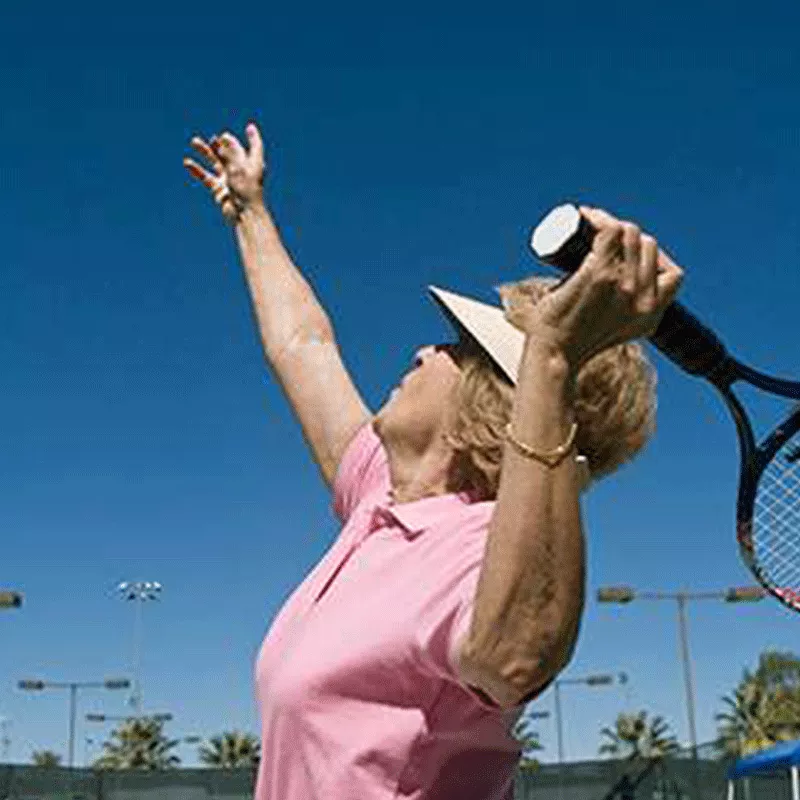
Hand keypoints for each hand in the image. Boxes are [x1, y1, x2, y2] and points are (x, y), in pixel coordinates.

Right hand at [183, 122, 264, 223]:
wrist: (244, 215)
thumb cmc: (246, 191)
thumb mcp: (237, 167)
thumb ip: (229, 153)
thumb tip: (222, 139)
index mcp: (253, 165)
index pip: (254, 147)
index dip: (253, 138)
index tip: (250, 128)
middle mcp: (242, 171)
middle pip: (231, 153)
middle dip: (223, 144)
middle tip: (216, 138)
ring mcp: (230, 180)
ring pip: (216, 162)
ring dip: (205, 152)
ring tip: (194, 141)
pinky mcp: (220, 190)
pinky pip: (207, 177)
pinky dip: (198, 170)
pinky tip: (187, 163)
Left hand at [510, 207, 683, 369]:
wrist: (554, 356)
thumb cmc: (573, 341)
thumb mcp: (616, 330)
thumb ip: (625, 312)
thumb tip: (622, 288)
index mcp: (652, 314)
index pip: (673, 274)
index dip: (653, 258)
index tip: (628, 253)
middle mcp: (643, 299)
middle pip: (648, 246)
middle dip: (628, 235)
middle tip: (600, 234)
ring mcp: (623, 285)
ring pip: (630, 234)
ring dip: (612, 222)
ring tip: (591, 222)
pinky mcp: (599, 274)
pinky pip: (609, 231)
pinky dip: (598, 219)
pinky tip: (586, 216)